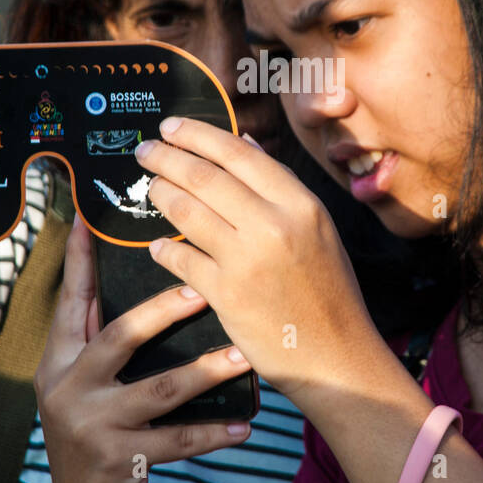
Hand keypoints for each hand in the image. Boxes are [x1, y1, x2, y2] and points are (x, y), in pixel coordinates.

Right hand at [35, 214, 253, 482]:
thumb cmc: (96, 435)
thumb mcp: (85, 388)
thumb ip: (100, 342)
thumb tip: (146, 283)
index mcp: (60, 362)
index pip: (73, 301)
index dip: (81, 261)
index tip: (91, 221)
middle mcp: (68, 389)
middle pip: (119, 336)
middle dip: (163, 310)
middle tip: (205, 288)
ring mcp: (91, 426)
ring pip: (159, 390)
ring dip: (206, 371)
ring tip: (242, 355)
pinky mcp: (118, 460)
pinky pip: (176, 441)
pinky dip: (213, 433)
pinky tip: (244, 425)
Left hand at [134, 117, 379, 398]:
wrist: (337, 356)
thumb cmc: (328, 291)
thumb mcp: (318, 229)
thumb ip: (281, 187)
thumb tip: (245, 145)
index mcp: (301, 203)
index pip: (238, 152)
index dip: (197, 135)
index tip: (170, 126)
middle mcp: (274, 225)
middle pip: (204, 176)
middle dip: (166, 158)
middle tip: (145, 151)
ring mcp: (247, 260)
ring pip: (186, 211)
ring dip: (161, 195)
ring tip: (150, 189)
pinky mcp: (225, 295)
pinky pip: (181, 258)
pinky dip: (165, 248)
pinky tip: (159, 245)